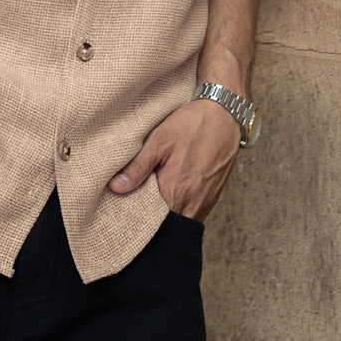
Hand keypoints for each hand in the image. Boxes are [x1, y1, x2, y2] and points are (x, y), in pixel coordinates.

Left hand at [108, 100, 239, 219]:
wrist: (224, 115)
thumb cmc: (191, 125)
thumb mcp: (159, 140)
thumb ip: (138, 166)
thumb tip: (116, 187)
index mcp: (176, 193)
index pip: (152, 223)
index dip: (137, 219)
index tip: (125, 209)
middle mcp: (193, 205)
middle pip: (167, 225)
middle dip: (152, 219)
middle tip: (137, 200)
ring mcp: (205, 203)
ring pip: (181, 220)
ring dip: (167, 213)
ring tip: (152, 195)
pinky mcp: (213, 197)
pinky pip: (193, 212)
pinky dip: (180, 207)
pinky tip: (171, 190)